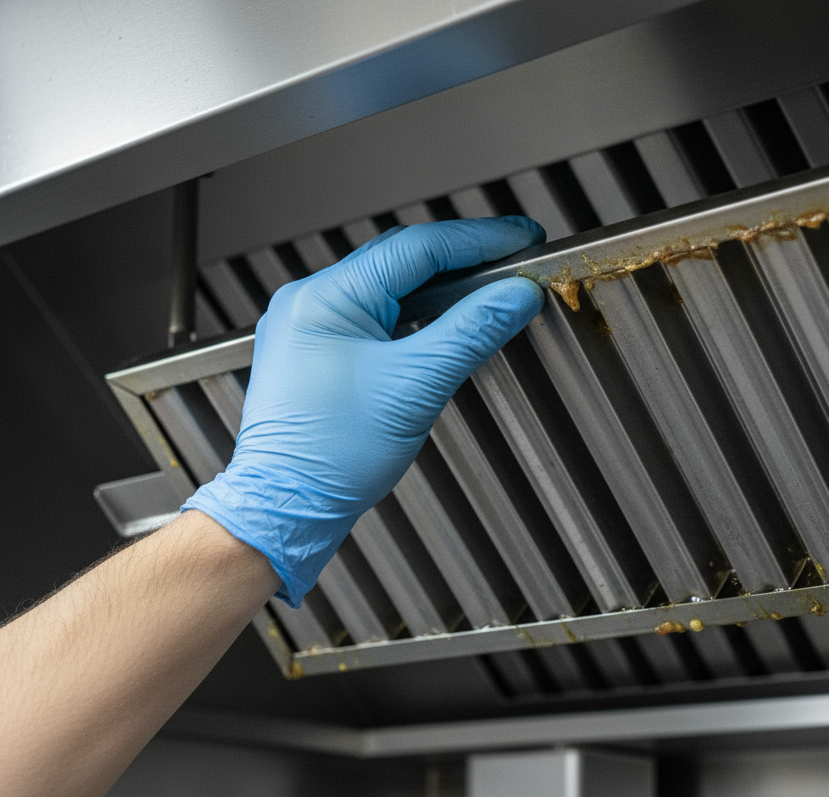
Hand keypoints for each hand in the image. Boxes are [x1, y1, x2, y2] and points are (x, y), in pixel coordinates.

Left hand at [183, 217, 545, 606]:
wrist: (288, 506)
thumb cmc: (330, 455)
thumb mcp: (415, 386)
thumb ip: (471, 332)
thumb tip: (514, 296)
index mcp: (326, 297)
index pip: (418, 248)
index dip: (478, 241)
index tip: (521, 239)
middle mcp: (311, 302)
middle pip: (404, 263)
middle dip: (463, 261)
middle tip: (514, 261)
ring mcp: (311, 328)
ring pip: (391, 291)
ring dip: (441, 290)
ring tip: (489, 291)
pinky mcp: (318, 355)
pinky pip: (377, 319)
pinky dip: (417, 317)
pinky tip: (445, 325)